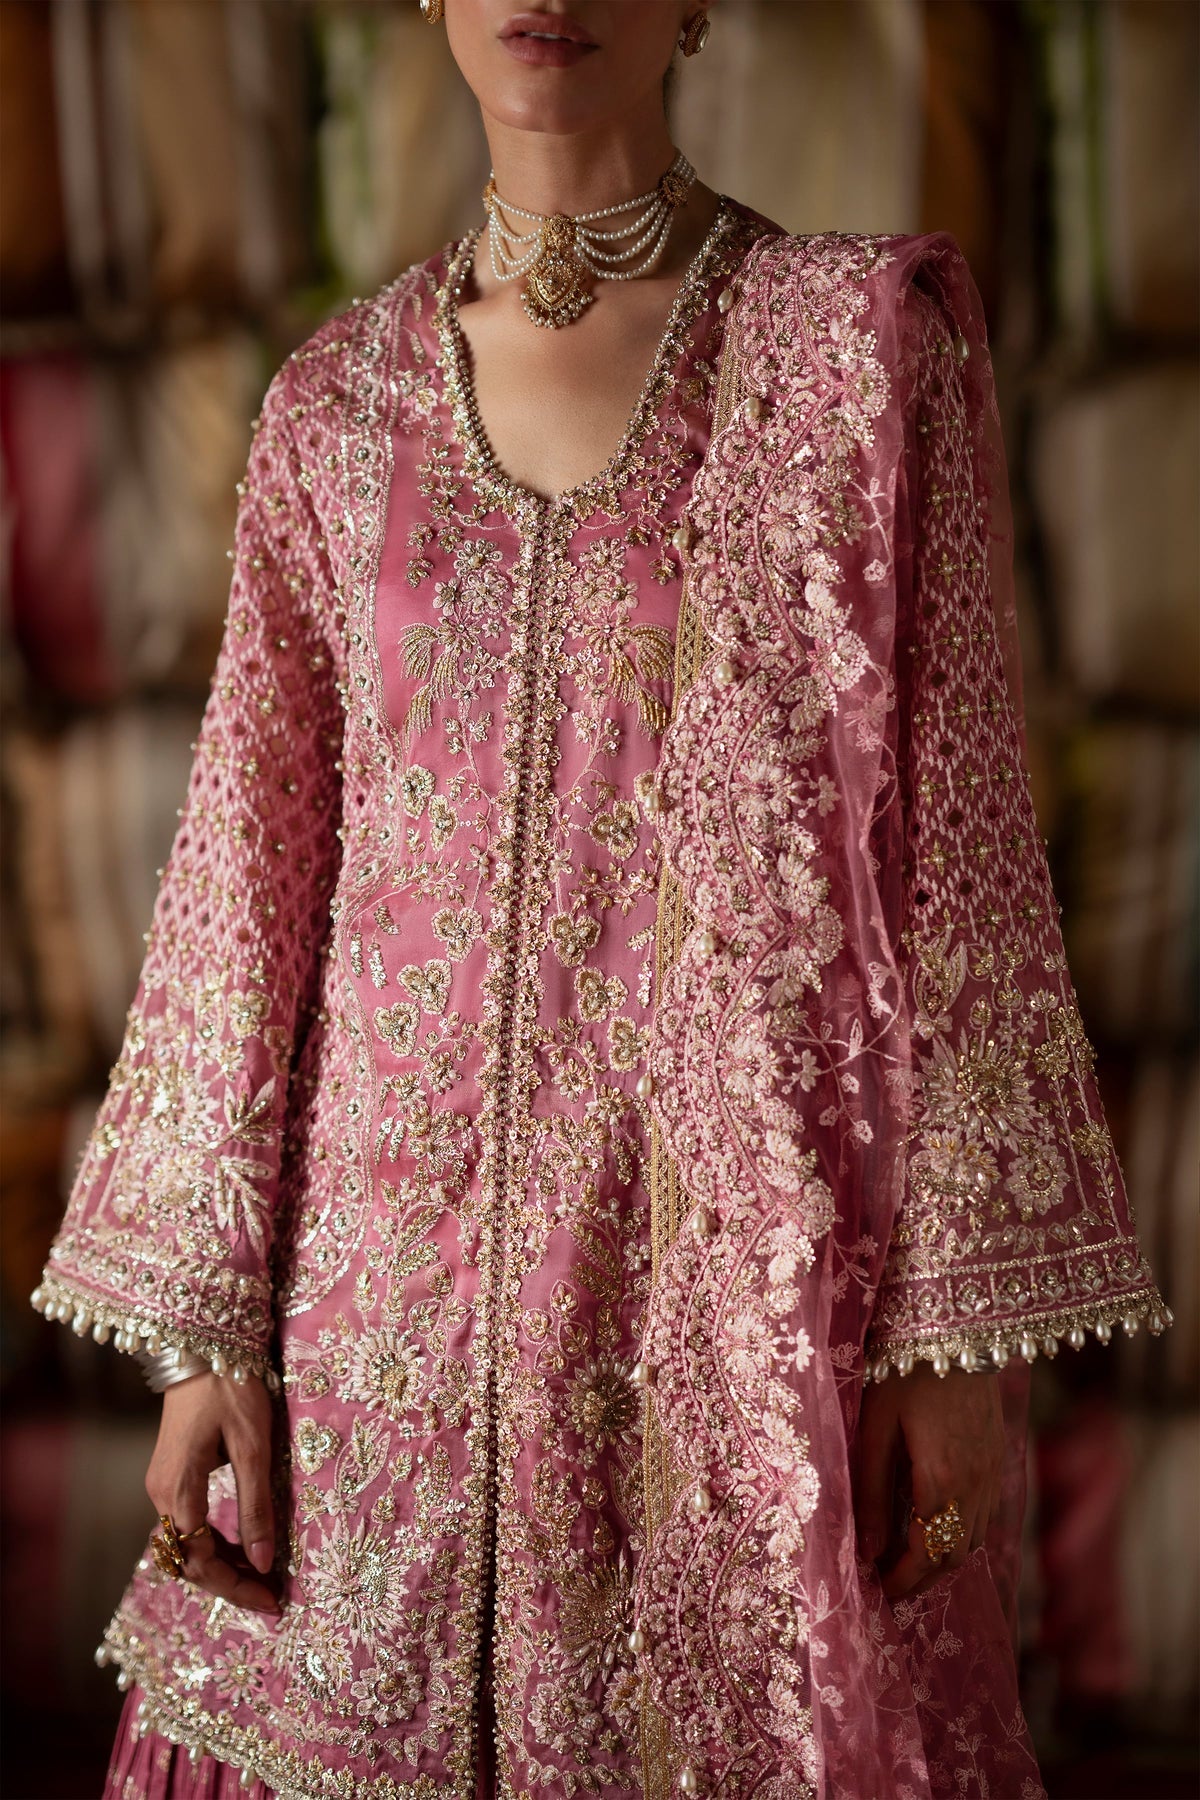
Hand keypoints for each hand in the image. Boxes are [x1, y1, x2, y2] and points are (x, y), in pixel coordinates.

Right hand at [145, 1370, 279, 1613]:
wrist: (202, 1347)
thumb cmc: (230, 1390)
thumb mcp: (253, 1447)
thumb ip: (256, 1505)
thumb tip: (262, 1562)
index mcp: (179, 1492)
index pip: (201, 1562)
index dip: (236, 1588)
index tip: (272, 1601)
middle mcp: (162, 1495)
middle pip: (189, 1560)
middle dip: (229, 1583)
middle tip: (271, 1598)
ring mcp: (162, 1485)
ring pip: (187, 1544)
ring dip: (221, 1565)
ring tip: (261, 1578)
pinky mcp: (171, 1475)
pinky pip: (187, 1524)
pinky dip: (213, 1542)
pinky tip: (240, 1545)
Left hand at [855, 1362, 1003, 1601]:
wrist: (955, 1332)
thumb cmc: (904, 1374)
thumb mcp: (876, 1429)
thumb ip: (870, 1491)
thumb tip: (867, 1549)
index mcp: (943, 1481)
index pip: (927, 1554)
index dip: (903, 1580)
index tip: (878, 1591)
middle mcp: (976, 1486)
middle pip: (954, 1555)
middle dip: (923, 1578)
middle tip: (890, 1585)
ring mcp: (992, 1473)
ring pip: (973, 1539)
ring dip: (943, 1558)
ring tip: (908, 1562)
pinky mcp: (997, 1457)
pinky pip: (984, 1515)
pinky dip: (961, 1534)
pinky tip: (937, 1526)